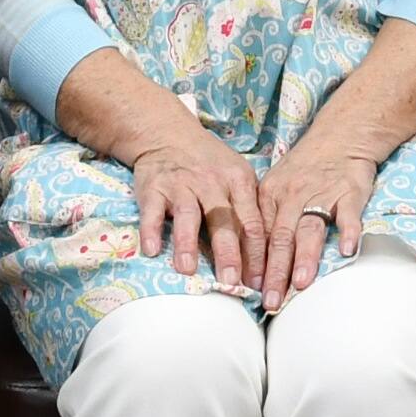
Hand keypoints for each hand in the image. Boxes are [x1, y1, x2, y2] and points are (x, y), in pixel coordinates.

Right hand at [122, 113, 267, 292]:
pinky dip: (150, 229)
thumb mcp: (237, 178)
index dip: (256, 255)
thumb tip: (264, 261)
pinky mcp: (153, 187)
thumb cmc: (209, 164)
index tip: (259, 283)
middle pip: (223, 221)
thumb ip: (248, 212)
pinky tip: (152, 250)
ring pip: (188, 214)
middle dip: (228, 253)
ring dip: (187, 242)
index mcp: (239, 181)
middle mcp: (212, 182)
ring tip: (188, 269)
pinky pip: (151, 210)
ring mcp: (181, 184)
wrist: (168, 133)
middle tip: (231, 283)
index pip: (252, 222)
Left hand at [254, 133, 381, 312]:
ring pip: (310, 228)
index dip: (253, 263)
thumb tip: (250, 262)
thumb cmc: (304, 168)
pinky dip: (348, 232)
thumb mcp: (276, 186)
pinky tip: (347, 250)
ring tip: (301, 283)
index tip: (247, 290)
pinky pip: (349, 214)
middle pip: (280, 237)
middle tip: (271, 300)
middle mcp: (292, 195)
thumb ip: (266, 220)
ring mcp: (322, 194)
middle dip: (274, 271)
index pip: (257, 235)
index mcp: (270, 195)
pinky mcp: (349, 192)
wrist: (340, 135)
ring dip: (305, 257)